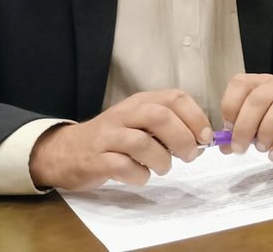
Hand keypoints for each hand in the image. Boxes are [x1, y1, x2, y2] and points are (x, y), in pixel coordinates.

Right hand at [28, 89, 210, 190]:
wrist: (66, 152)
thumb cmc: (115, 138)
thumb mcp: (141, 123)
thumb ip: (170, 126)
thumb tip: (203, 139)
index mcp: (141, 101)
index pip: (175, 97)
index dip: (196, 117)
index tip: (205, 137)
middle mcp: (124, 114)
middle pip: (160, 117)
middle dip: (182, 138)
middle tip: (189, 155)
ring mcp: (107, 137)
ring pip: (142, 143)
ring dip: (162, 160)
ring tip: (164, 167)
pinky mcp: (95, 160)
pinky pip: (123, 167)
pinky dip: (140, 175)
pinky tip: (141, 176)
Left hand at [219, 74, 272, 161]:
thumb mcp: (265, 121)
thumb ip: (245, 130)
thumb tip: (224, 146)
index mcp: (266, 83)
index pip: (241, 83)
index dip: (230, 106)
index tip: (228, 129)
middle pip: (259, 98)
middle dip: (245, 126)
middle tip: (240, 147)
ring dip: (266, 131)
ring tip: (261, 149)